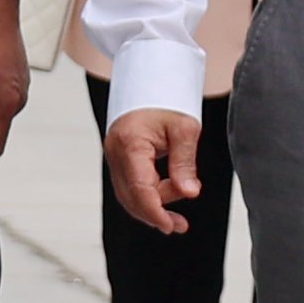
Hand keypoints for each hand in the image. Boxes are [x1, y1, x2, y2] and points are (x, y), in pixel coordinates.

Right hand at [104, 104, 202, 232]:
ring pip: (128, 193)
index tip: (171, 226)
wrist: (152, 76)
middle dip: (155, 213)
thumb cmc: (168, 97)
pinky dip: (147, 195)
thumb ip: (185, 163)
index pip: (139, 188)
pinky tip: (166, 199)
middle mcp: (116, 151)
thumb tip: (190, 193)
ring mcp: (114, 154)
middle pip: (131, 195)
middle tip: (180, 225)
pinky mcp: (120, 156)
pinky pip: (130, 183)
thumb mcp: (185, 128)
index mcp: (130, 142)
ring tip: (178, 220)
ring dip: (152, 206)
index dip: (155, 211)